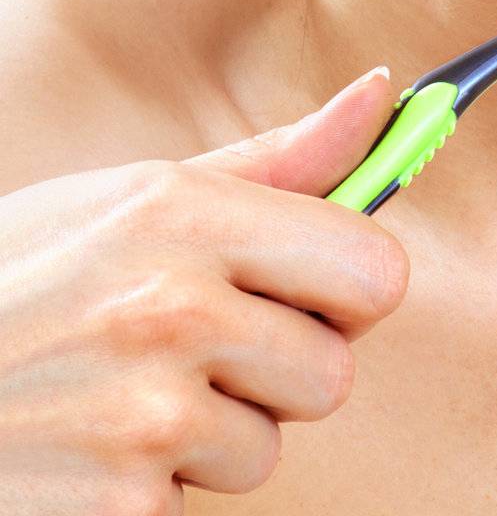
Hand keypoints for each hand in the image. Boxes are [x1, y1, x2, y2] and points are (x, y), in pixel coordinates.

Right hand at [0, 66, 408, 513]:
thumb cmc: (22, 277)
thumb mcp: (132, 197)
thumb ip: (275, 164)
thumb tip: (384, 98)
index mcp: (182, 213)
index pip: (374, 271)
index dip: (347, 289)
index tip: (309, 289)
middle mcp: (172, 307)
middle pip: (333, 373)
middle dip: (278, 370)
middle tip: (195, 347)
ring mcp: (145, 415)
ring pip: (268, 448)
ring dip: (214, 434)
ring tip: (126, 394)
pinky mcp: (122, 509)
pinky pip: (202, 504)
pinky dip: (158, 489)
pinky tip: (94, 447)